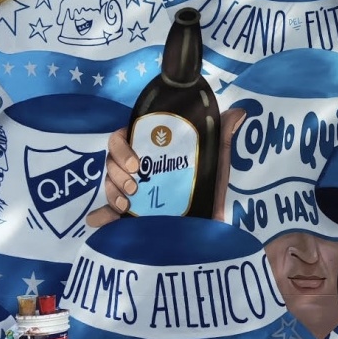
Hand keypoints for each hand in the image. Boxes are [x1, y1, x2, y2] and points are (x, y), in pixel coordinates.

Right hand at [85, 109, 245, 227]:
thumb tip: (237, 112)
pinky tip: (100, 221)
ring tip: (127, 204)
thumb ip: (222, 137)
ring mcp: (131, 193)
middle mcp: (137, 169)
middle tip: (134, 186)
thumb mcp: (216, 161)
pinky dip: (100, 216)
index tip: (136, 161)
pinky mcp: (128, 217)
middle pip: (111, 162)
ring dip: (112, 192)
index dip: (122, 146)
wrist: (213, 226)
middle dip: (116, 172)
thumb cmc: (211, 188)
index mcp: (152, 151)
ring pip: (108, 184)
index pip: (124, 138)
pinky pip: (105, 215)